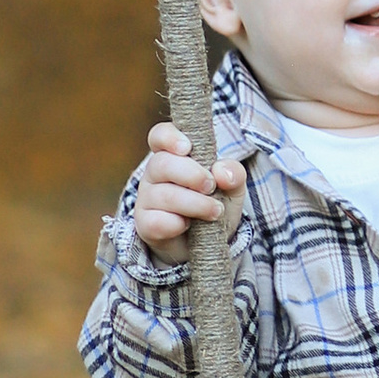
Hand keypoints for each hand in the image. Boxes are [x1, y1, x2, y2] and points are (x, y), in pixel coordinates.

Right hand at [132, 122, 246, 253]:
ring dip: (195, 204)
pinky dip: (176, 224)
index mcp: (173, 155)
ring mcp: (147, 198)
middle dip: (192, 175)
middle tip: (211, 186)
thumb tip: (223, 171)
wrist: (207, 241)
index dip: (169, 137)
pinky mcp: (145, 224)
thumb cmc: (215, 203)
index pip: (160, 136)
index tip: (187, 147)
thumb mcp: (233, 187)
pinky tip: (187, 225)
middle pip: (162, 163)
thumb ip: (234, 174)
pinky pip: (156, 221)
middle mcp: (155, 173)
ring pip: (163, 195)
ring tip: (215, 211)